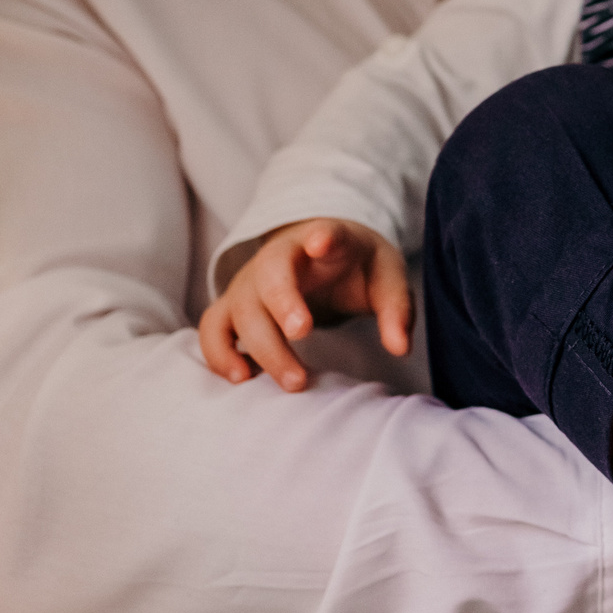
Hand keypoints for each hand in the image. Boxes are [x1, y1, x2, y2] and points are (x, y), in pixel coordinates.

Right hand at [198, 218, 411, 390]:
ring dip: (262, 347)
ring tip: (294, 381)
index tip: (320, 242)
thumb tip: (400, 348)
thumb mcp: (386, 277)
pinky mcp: (234, 307)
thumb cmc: (355, 265)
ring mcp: (250, 282)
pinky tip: (244, 378)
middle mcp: (279, 257)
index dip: (322, 236)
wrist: (320, 251)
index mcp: (325, 240)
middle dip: (283, 304)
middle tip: (304, 333)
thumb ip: (396, 308)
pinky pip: (213, 329)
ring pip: (241, 310)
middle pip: (271, 277)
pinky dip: (219, 353)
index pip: (324, 231)